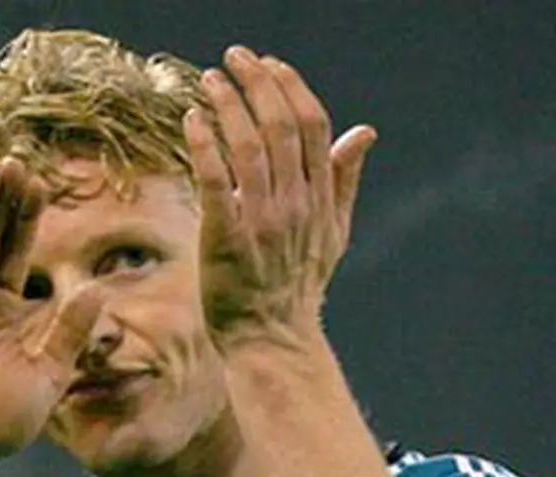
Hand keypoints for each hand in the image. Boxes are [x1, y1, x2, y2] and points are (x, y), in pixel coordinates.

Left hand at [185, 46, 377, 350]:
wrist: (274, 340)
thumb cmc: (297, 286)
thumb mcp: (334, 233)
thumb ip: (344, 180)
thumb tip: (364, 132)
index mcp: (321, 198)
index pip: (313, 126)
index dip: (291, 88)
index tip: (269, 64)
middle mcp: (296, 204)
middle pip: (280, 127)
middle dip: (257, 84)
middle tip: (234, 57)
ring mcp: (262, 222)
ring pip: (248, 147)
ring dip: (228, 106)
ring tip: (209, 80)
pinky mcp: (227, 239)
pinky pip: (215, 182)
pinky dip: (204, 146)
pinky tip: (191, 120)